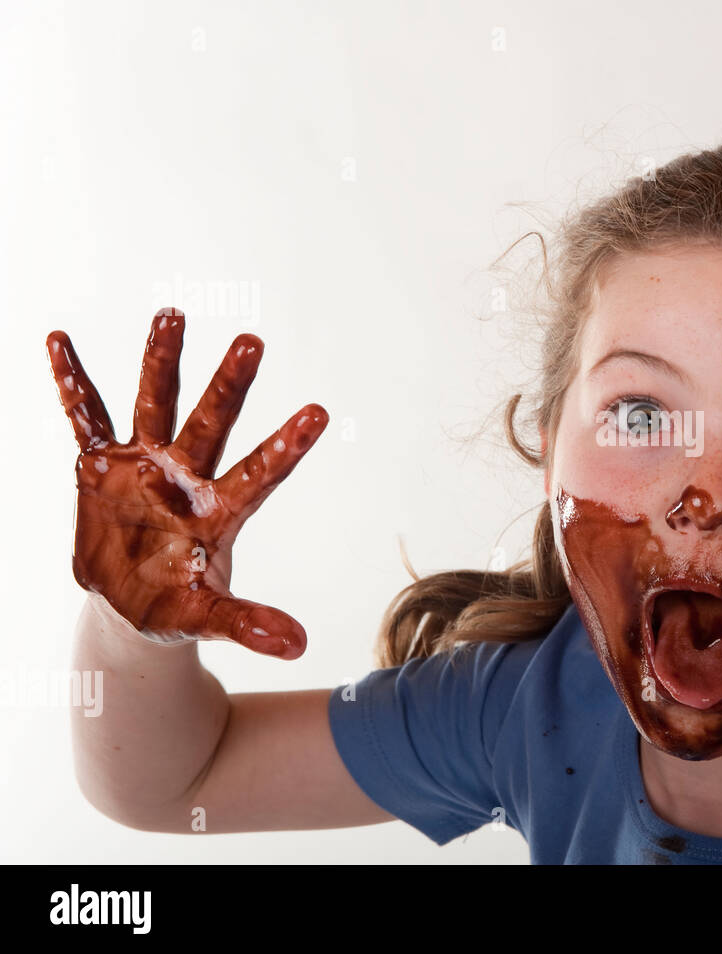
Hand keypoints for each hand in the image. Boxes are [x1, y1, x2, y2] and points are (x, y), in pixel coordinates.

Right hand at [46, 308, 327, 659]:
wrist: (128, 605)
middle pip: (213, 422)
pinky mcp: (101, 465)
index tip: (320, 412)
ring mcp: (144, 465)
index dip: (287, 445)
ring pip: (156, 403)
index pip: (260, 472)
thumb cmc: (175, 608)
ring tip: (172, 313)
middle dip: (230, 384)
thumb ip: (247, 624)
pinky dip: (73, 384)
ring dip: (162, 361)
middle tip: (254, 341)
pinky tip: (58, 340)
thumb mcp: (206, 618)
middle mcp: (187, 477)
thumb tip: (299, 645)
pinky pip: (85, 417)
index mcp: (219, 511)